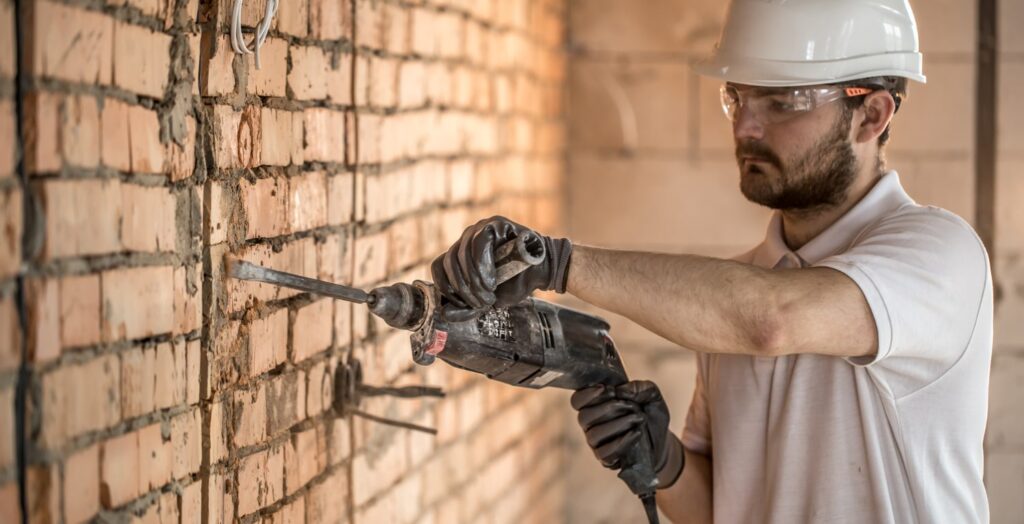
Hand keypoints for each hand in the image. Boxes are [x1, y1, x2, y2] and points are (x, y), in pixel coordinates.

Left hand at [430, 216, 571, 319]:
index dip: (444, 287)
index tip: (460, 303)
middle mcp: (466, 238)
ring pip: (462, 254)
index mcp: (460, 254)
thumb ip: (467, 306)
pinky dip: (482, 266)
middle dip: (464, 288)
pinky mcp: (495, 223)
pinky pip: (479, 244)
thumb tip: (445, 314)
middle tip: (481, 304)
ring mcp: (480, 228)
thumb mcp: (488, 300)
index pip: (439, 266)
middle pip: (450, 262)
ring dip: (474, 281)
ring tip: (488, 295)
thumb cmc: (515, 283)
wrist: (542, 273)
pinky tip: (492, 282)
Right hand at [571, 380, 684, 488]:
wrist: (661, 440)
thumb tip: (622, 390)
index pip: (577, 400)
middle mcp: (591, 423)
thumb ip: (641, 388)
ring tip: (638, 419)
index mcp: (594, 404)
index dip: (587, 394)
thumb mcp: (652, 396)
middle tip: (631, 406)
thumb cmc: (650, 414)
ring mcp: (596, 442)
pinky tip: (636, 434)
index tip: (607, 389)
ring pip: (594, 435)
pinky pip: (604, 453)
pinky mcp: (605, 459)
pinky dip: (621, 443)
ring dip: (618, 425)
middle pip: (583, 417)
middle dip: (608, 408)